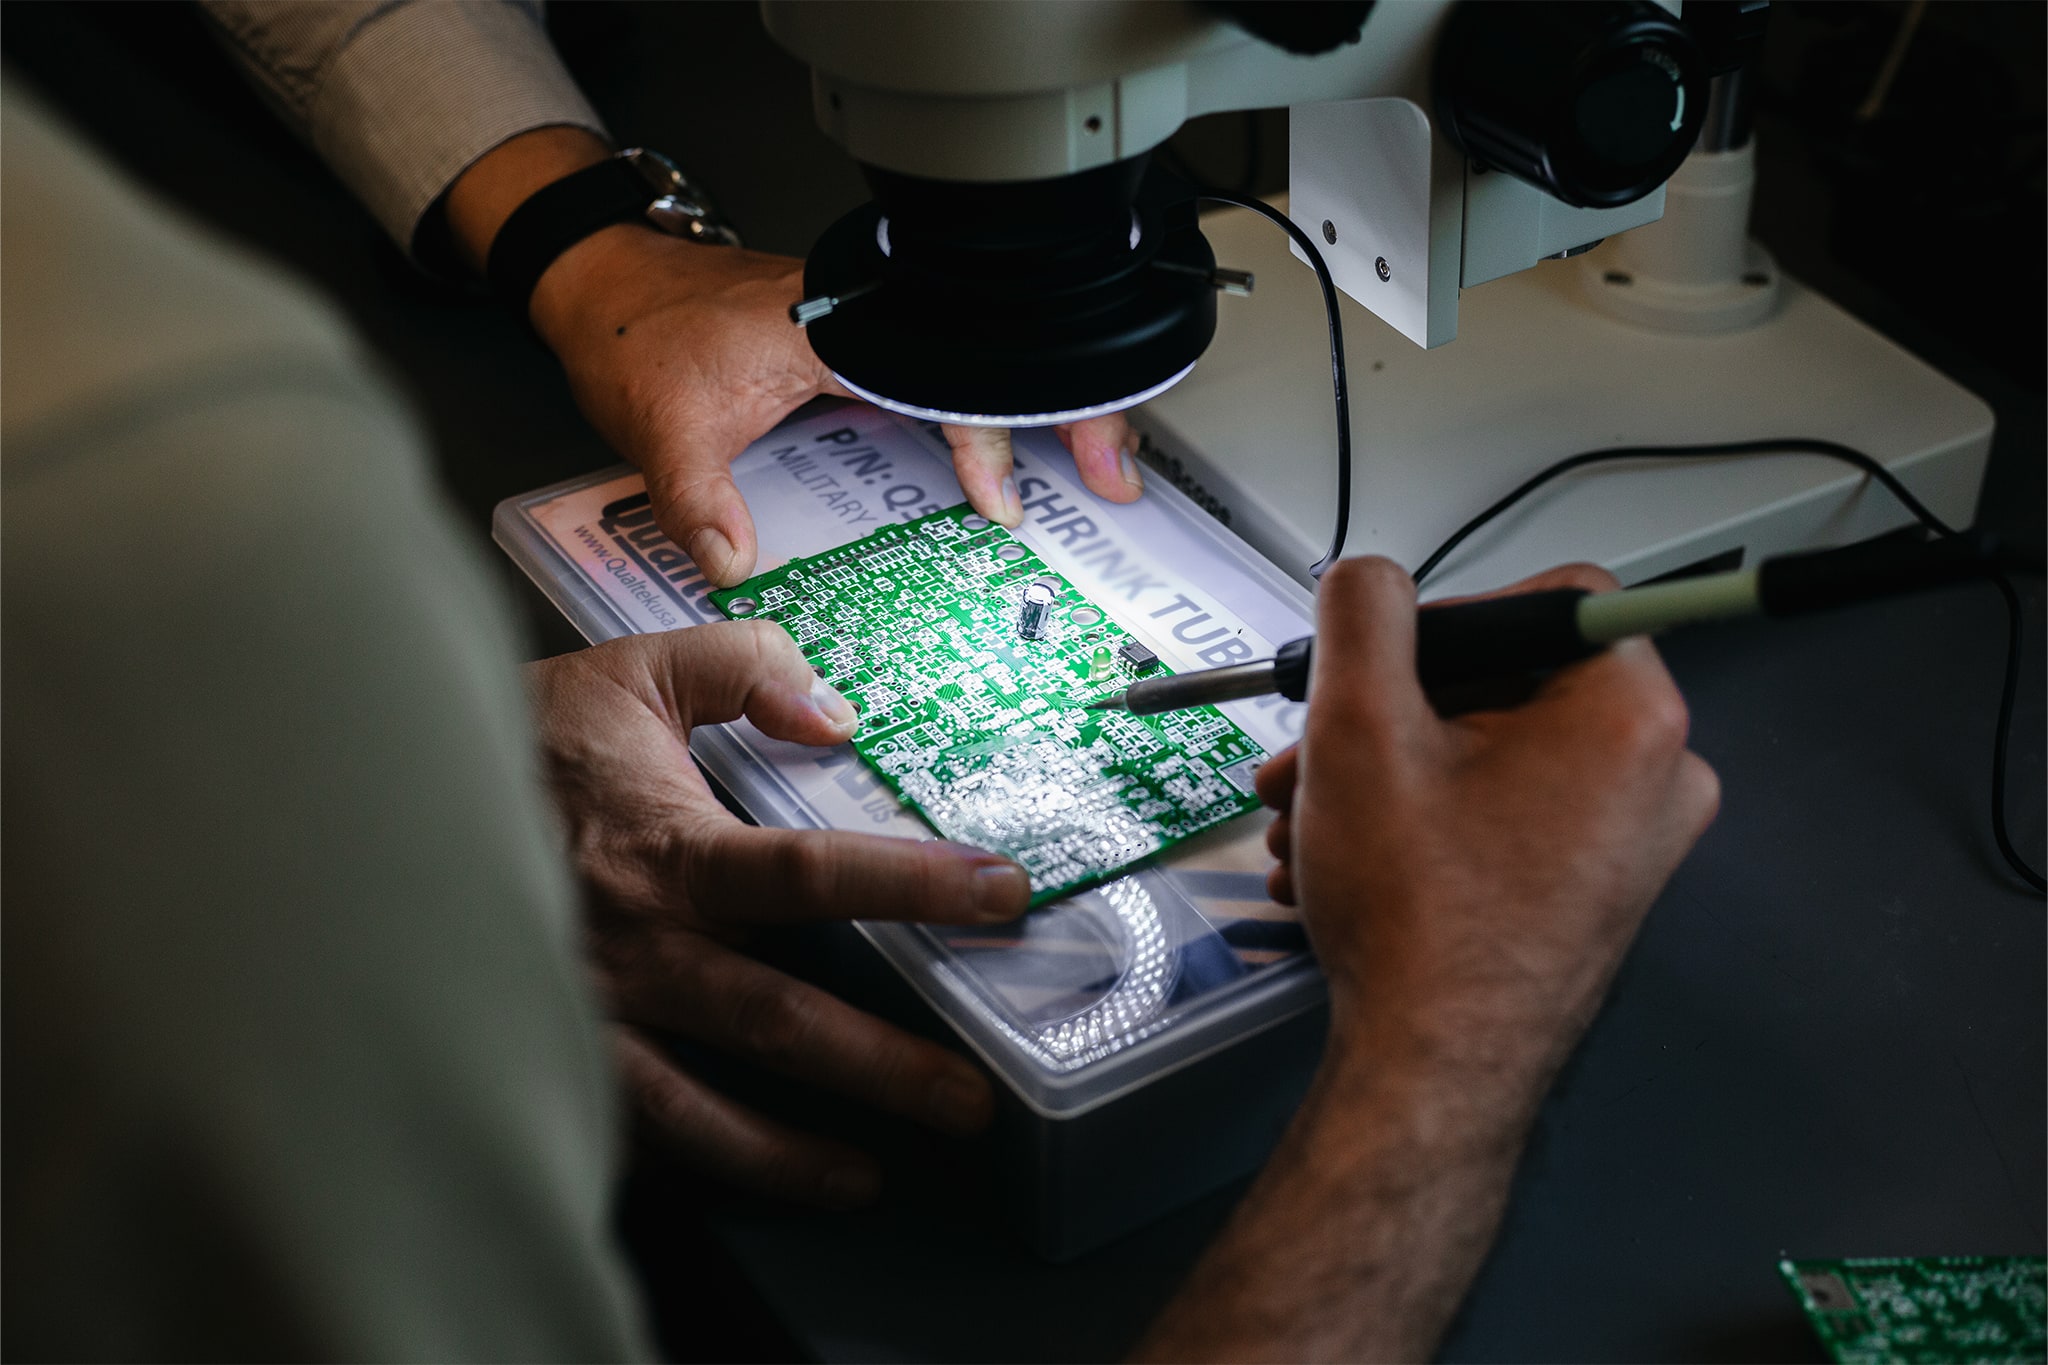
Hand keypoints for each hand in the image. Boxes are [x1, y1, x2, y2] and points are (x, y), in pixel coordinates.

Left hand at [445, 128, 1143, 587]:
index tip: (1007, 503)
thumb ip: (698, 499)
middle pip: (998, 357)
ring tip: (1099, 461)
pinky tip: (1017, 453)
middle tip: (1116, 474)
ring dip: (1047, 409)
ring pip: (986, 362)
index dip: (986, 443)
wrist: (606, 283)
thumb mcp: (664, 424)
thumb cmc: (638, 328)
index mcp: (842, 324)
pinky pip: (952, 376)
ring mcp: (873, 330)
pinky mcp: (865, 349)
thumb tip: (734, 566)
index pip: (946, 379)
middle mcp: (869, 319)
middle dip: (1072, 410)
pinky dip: (997, 413)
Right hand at [526, 621, 1030, 1207]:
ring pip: (699, 1109)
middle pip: (778, 1021)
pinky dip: (688, 1162)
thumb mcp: (636, 671)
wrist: (384, 798)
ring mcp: (591, 1015)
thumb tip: (834, 709)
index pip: (810, 875)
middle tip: (970, 1098)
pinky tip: (745, 1174)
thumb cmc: (524, 739)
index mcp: (668, 851)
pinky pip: (626, 1129)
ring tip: (868, 1174)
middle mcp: (637, 947)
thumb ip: (745, 667)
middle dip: (884, 1066)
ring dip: (791, 1153)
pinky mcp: (550, 1054)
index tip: (1003, 894)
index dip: (913, 885)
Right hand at [1135, 560, 1716, 1361]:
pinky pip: (1510, 815)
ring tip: (1303, 822)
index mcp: (1629, 714)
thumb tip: (1370, 577)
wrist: (1433, 1073)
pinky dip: (1426, 822)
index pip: (1553, 596)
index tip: (1380, 667)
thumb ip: (1363, 616)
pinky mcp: (1598, 888)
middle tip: (1306, 755)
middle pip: (1510, 681)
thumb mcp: (1358, 730)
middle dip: (1389, 714)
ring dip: (1387, 773)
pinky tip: (1346, 861)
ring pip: (1495, 754)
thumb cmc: (1415, 912)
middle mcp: (1658, 773)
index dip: (1447, 619)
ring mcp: (1634, 840)